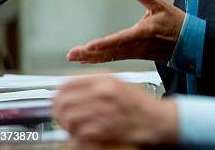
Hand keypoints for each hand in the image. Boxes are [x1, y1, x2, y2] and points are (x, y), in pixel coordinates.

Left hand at [53, 75, 177, 143]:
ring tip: (71, 127)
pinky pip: (80, 133)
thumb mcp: (120, 84)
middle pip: (64, 101)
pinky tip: (81, 134)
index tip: (57, 100)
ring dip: (67, 125)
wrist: (157, 119)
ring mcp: (104, 110)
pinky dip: (77, 135)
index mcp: (105, 79)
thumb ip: (96, 83)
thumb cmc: (140, 104)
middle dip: (58, 112)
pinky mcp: (106, 129)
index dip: (58, 94)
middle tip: (61, 117)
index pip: (67, 83)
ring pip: (69, 118)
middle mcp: (103, 92)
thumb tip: (72, 88)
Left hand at [67, 0, 184, 62]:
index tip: (89, 46)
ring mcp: (136, 53)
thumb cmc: (175, 23)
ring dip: (92, 57)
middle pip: (110, 51)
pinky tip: (89, 59)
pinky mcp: (136, 55)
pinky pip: (115, 58)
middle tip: (71, 54)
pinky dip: (101, 58)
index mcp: (143, 33)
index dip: (104, 43)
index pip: (120, 39)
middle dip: (90, 54)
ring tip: (74, 57)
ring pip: (111, 56)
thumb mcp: (161, 5)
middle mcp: (138, 46)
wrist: (189, 42)